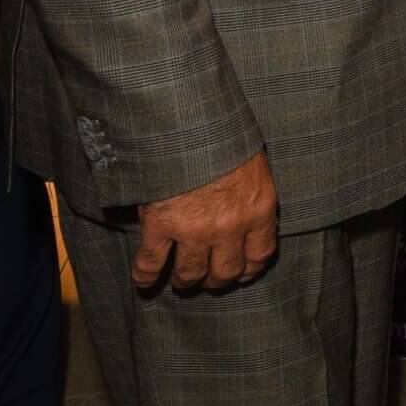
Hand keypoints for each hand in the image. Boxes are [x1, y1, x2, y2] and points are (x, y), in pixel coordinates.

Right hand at [134, 149, 278, 290]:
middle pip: (225, 271)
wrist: (190, 123)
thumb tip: (250, 210)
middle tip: (209, 279)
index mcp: (258, 209)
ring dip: (186, 281)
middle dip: (217, 280)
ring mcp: (194, 229)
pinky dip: (145, 276)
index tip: (242, 272)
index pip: (260, 255)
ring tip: (182, 281)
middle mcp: (230, 227)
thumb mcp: (254, 164)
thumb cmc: (225, 136)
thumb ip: (252, 193)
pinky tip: (144, 280)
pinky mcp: (161, 226)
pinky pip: (151, 263)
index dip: (249, 269)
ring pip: (190, 273)